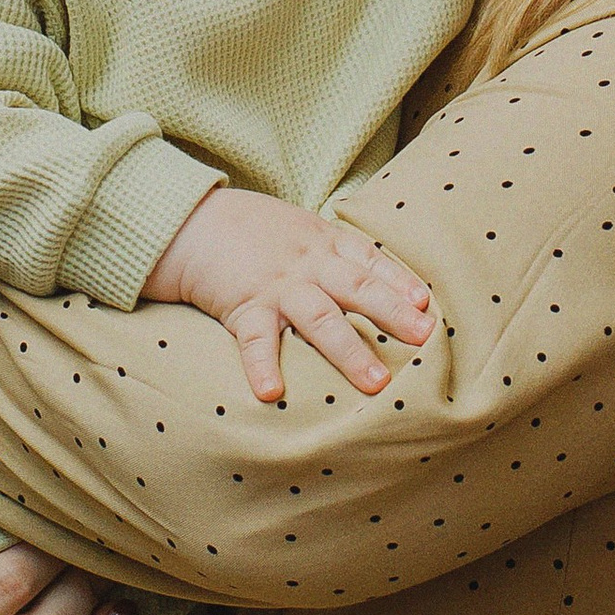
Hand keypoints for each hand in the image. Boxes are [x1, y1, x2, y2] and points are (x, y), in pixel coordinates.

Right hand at [143, 186, 435, 405]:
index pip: (370, 260)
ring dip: (349, 352)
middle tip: (424, 339)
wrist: (189, 220)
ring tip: (377, 384)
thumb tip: (374, 279)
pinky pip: (254, 340)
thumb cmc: (249, 229)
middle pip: (357, 288)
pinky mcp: (242, 306)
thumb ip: (333, 251)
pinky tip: (272, 393)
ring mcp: (276, 286)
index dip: (399, 281)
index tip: (426, 304)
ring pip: (320, 318)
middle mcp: (307, 264)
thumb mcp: (299, 227)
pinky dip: (262, 366)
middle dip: (392, 314)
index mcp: (323, 242)